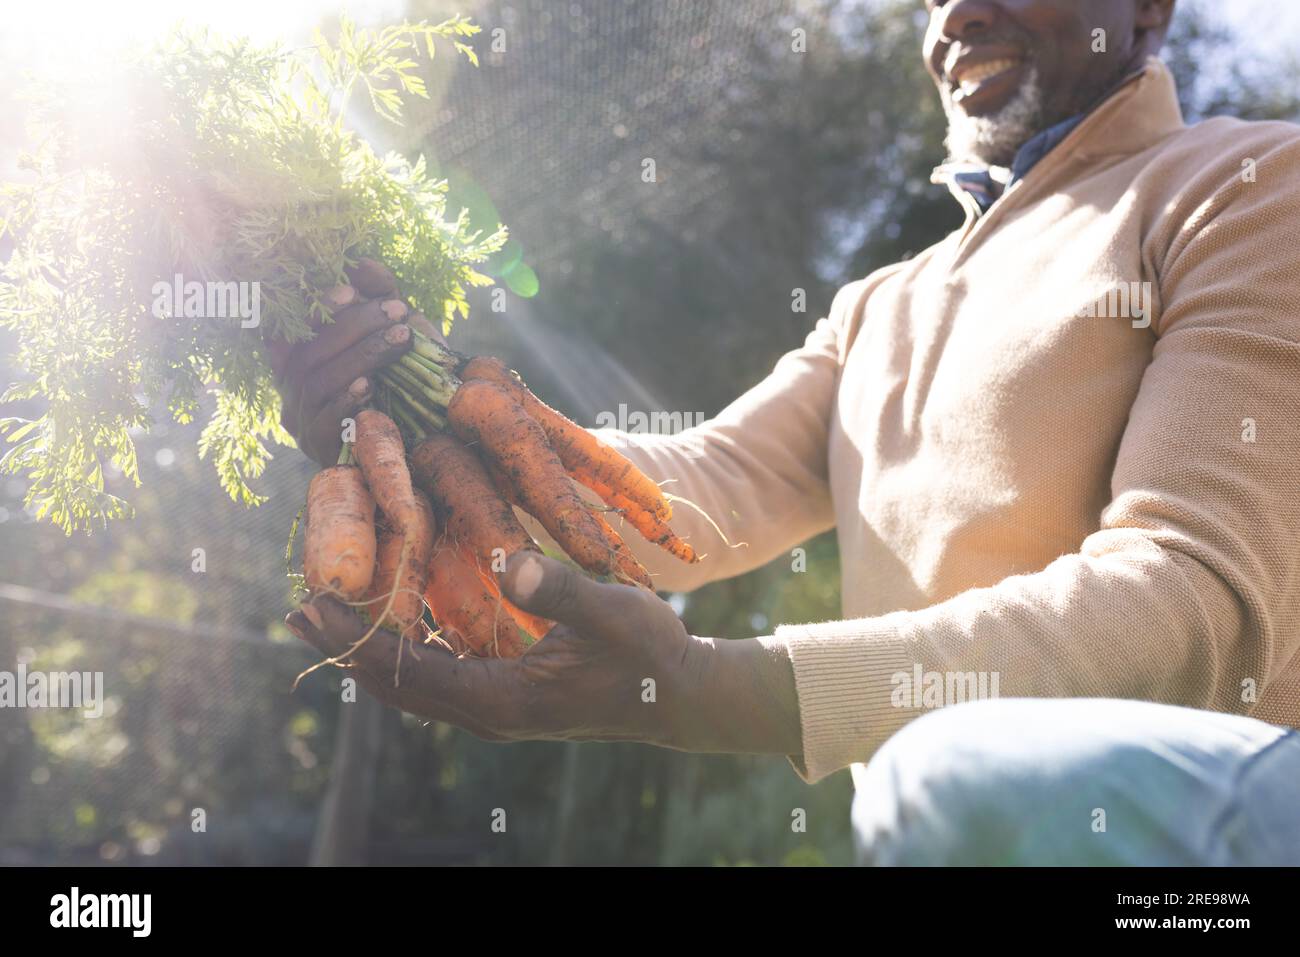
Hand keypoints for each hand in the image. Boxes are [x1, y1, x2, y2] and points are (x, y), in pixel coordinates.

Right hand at [267, 258, 446, 464]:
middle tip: (397, 310)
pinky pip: (322, 422)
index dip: (315, 307)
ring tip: (400, 338)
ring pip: (317, 382)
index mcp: (297, 355)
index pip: (290, 326)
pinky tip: (370, 385)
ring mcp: (299, 419)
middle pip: (309, 352)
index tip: (349, 291)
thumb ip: (376, 296)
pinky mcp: (316, 448)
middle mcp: (289, 386)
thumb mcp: (390, 330)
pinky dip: (345, 400)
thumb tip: (362, 264)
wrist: (421, 438)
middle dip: (354, 326)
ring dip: (361, 356)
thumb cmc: (400, 376)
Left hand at [286, 552, 703, 746]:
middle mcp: (489, 711)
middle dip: (345, 647)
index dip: (358, 639)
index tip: (312, 606)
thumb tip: (512, 562)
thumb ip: (564, 590)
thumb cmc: (651, 654)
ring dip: (368, 651)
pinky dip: (404, 650)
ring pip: (414, 684)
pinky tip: (391, 621)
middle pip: (398, 685)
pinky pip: (438, 676)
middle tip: (294, 609)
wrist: (679, 698)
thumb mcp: (615, 614)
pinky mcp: (506, 695)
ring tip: (325, 617)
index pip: (411, 672)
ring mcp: (496, 707)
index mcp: (504, 697)